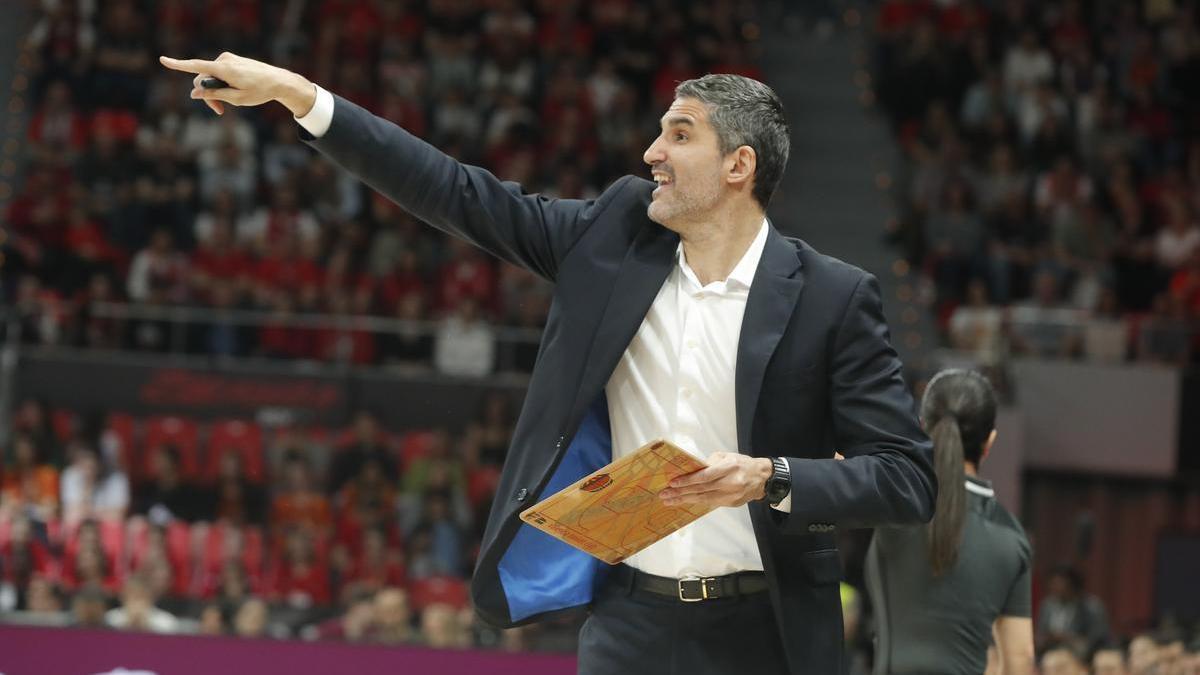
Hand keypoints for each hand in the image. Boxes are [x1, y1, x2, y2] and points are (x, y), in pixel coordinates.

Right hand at [159, 52, 315, 116]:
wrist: (279, 81)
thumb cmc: (259, 91)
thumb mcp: (236, 98)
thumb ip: (214, 95)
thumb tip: (193, 93)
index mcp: (225, 69)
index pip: (196, 66)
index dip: (178, 65)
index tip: (162, 60)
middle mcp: (224, 60)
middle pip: (202, 78)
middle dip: (207, 94)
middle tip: (219, 111)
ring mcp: (227, 58)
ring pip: (210, 77)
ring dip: (215, 91)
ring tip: (227, 105)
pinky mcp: (231, 60)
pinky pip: (218, 73)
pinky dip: (221, 84)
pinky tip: (233, 92)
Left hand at [658, 452, 772, 508]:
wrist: (762, 479)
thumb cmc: (741, 464)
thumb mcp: (727, 457)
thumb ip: (710, 463)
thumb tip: (691, 469)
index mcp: (729, 467)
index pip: (705, 476)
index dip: (688, 480)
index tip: (673, 482)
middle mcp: (730, 482)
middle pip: (701, 489)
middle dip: (681, 492)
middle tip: (665, 494)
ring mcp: (731, 495)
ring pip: (703, 499)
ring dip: (684, 500)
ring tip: (670, 501)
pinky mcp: (730, 503)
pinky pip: (709, 503)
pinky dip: (695, 503)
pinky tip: (684, 502)